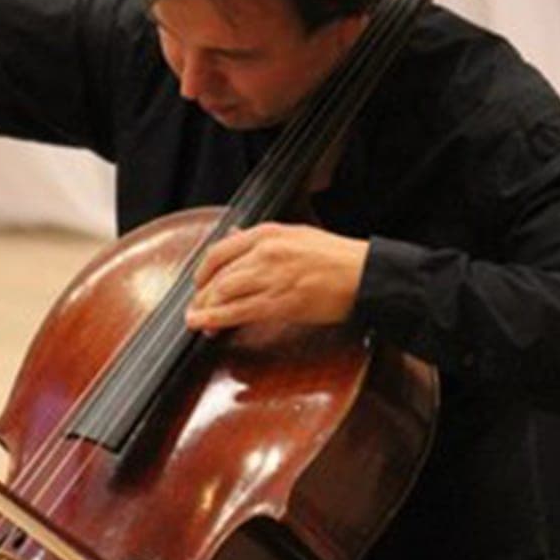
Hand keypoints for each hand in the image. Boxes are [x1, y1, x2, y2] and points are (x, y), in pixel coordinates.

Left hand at [186, 222, 367, 331]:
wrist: (365, 275)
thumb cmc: (337, 258)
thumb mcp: (296, 235)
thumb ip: (262, 239)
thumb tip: (235, 236)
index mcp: (268, 233)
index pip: (219, 250)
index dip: (202, 271)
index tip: (199, 284)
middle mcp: (266, 252)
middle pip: (218, 275)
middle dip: (201, 295)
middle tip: (195, 310)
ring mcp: (273, 276)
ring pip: (224, 293)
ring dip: (204, 310)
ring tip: (196, 322)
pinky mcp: (282, 302)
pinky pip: (240, 311)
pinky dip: (217, 320)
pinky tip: (206, 326)